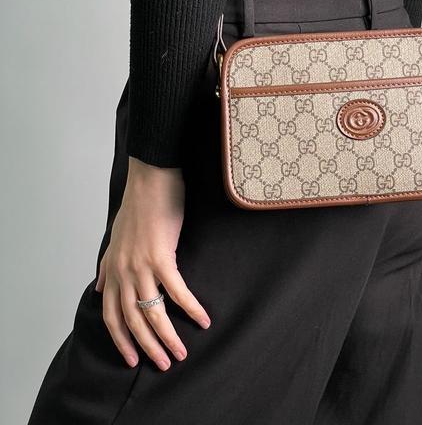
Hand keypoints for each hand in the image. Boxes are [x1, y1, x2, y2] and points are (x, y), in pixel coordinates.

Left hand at [95, 157, 210, 369]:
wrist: (151, 177)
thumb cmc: (139, 204)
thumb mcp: (116, 237)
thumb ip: (108, 265)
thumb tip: (99, 286)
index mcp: (112, 268)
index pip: (110, 315)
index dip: (120, 340)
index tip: (131, 359)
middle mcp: (123, 271)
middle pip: (131, 320)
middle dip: (147, 347)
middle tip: (163, 364)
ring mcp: (140, 265)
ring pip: (152, 312)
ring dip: (167, 336)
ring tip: (181, 352)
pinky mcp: (161, 256)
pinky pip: (177, 290)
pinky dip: (190, 307)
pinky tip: (203, 319)